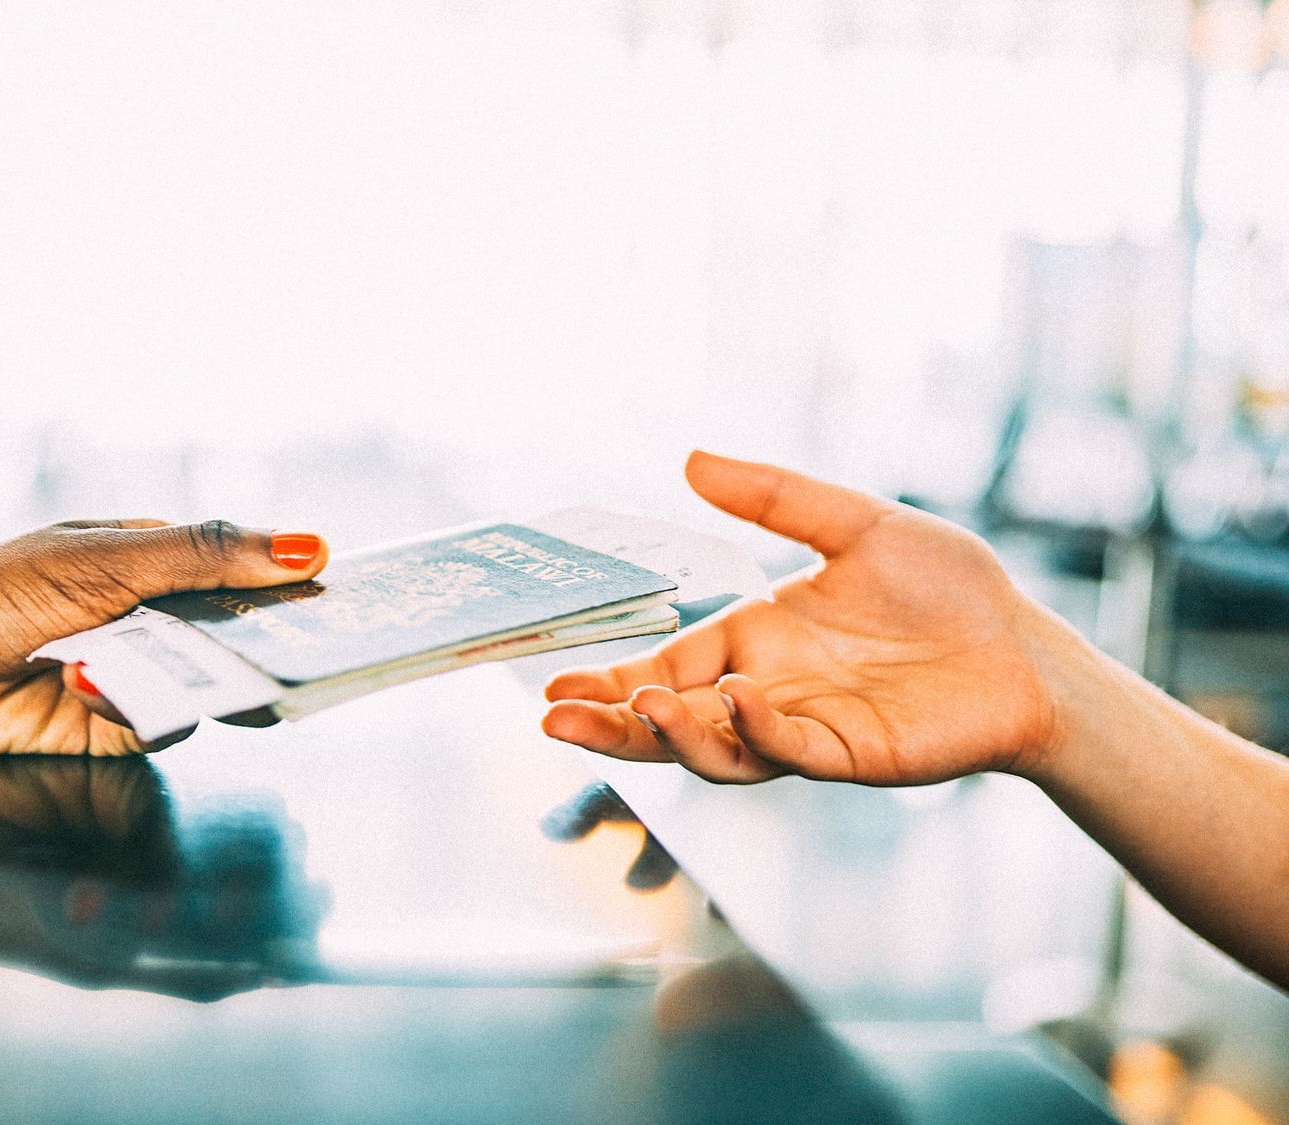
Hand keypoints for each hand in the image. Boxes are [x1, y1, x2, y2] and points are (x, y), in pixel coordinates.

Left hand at [0, 520, 326, 755]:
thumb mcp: (105, 560)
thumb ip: (207, 557)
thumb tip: (309, 545)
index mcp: (154, 559)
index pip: (247, 570)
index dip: (297, 584)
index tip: (349, 599)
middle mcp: (150, 619)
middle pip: (240, 636)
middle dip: (267, 647)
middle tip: (304, 662)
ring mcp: (131, 677)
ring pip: (206, 688)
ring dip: (192, 683)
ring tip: (163, 671)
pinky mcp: (107, 732)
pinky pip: (159, 729)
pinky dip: (138, 713)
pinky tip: (81, 687)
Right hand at [543, 452, 1064, 784]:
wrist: (1028, 645)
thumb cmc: (948, 589)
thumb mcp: (855, 524)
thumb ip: (773, 497)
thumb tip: (691, 458)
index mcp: (752, 643)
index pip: (662, 671)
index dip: (609, 684)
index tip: (553, 687)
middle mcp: (766, 693)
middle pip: (669, 724)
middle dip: (611, 727)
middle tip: (557, 722)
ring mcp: (805, 730)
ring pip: (718, 751)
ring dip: (675, 737)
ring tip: (643, 707)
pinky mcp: (853, 755)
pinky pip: (791, 750)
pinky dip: (758, 728)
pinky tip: (740, 696)